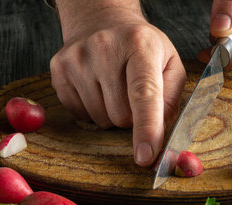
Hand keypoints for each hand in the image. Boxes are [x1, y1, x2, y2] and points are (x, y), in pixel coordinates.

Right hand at [50, 2, 185, 166]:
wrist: (101, 21)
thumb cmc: (140, 46)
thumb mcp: (169, 62)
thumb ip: (172, 98)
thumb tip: (162, 131)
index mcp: (139, 45)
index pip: (143, 94)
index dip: (146, 128)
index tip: (145, 157)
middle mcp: (104, 48)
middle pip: (121, 116)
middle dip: (131, 118)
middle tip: (132, 95)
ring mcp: (77, 59)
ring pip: (100, 119)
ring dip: (111, 115)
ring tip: (114, 88)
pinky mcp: (59, 70)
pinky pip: (80, 114)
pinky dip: (92, 111)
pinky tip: (97, 88)